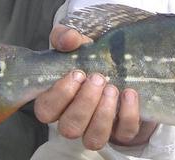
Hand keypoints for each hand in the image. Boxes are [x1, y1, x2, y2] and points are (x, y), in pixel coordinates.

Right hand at [34, 25, 157, 149]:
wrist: (122, 63)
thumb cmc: (90, 56)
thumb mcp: (75, 42)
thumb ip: (65, 36)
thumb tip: (69, 39)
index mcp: (57, 101)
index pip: (45, 111)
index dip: (59, 96)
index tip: (77, 73)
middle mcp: (74, 120)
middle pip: (69, 128)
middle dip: (84, 103)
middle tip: (98, 78)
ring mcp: (97, 128)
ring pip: (93, 138)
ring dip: (103, 114)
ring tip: (112, 88)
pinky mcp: (122, 131)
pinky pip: (124, 133)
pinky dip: (128, 114)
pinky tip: (129, 93)